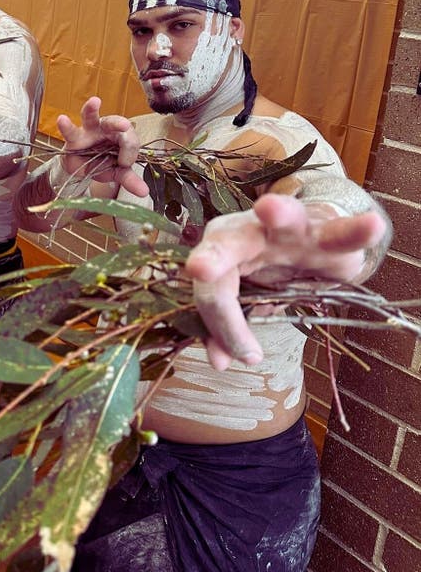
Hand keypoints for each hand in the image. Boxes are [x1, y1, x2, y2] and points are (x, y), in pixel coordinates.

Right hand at [56, 96, 147, 198]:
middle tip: (125, 126)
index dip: (129, 152)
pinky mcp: (73, 137)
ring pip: (91, 117)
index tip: (124, 164)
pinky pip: (70, 130)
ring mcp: (88, 131)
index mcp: (120, 137)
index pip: (129, 140)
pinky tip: (62, 119)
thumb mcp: (116, 173)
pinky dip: (65, 125)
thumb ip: (129, 179)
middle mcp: (106, 129)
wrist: (80, 169)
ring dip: (92, 109)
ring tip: (95, 101)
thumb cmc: (101, 163)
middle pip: (115, 122)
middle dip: (120, 123)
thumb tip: (144, 192)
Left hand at [185, 193, 387, 370]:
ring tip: (269, 209)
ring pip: (283, 218)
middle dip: (213, 256)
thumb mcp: (249, 301)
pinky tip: (372, 225)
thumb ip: (229, 327)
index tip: (226, 360)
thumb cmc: (272, 272)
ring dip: (277, 213)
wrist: (315, 244)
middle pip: (226, 243)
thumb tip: (220, 362)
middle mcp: (249, 231)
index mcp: (222, 249)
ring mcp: (290, 227)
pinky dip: (356, 230)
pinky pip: (343, 232)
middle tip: (199, 269)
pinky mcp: (329, 230)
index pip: (212, 290)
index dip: (217, 324)